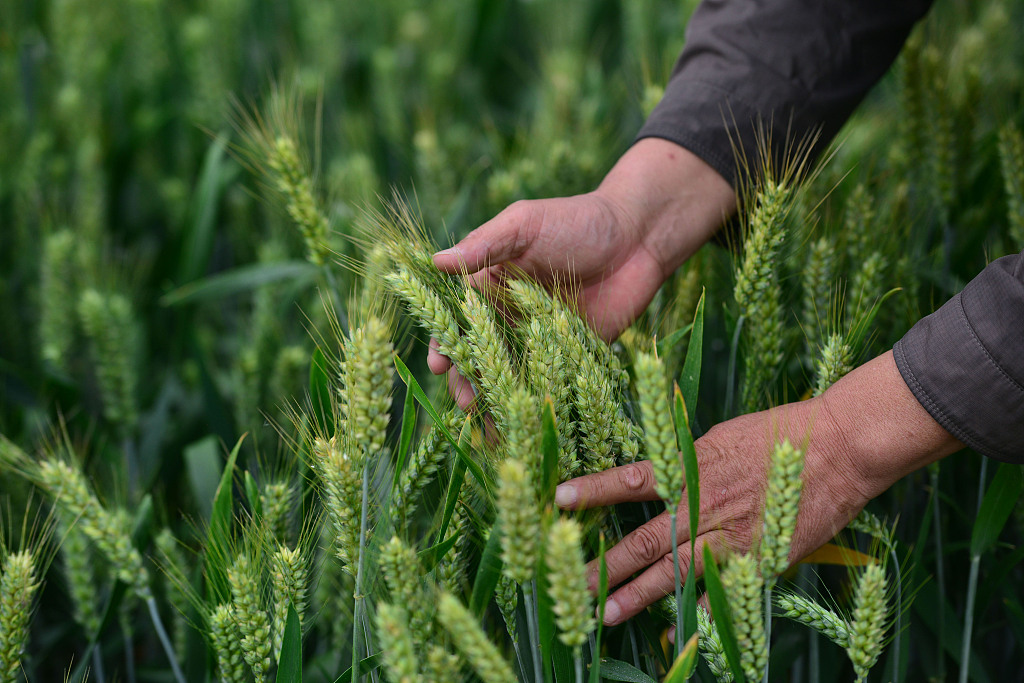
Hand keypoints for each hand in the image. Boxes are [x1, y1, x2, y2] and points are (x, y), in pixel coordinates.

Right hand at [429, 138, 735, 401]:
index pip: (457, 319)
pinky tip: (523, 421)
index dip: (445, 341)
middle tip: (465, 400)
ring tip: (487, 415)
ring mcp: (539, 338)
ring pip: (508, 374)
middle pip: (479, 354)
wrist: (637, 238)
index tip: (439, 362)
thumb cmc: (576, 221)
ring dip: (494, 396)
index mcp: (490, 284)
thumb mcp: (524, 225)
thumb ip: (484, 245)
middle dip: (467, 379)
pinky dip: (534, 402)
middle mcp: (509, 315)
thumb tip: (435, 262)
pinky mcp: (571, 355)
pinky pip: (548, 382)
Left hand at [553, 351, 963, 625]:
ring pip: (675, 571)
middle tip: (572, 582)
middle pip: (646, 539)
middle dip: (606, 563)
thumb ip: (688, 459)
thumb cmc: (780, 432)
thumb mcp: (721, 435)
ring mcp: (732, 536)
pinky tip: (675, 628)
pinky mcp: (759, 558)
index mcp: (691, 466)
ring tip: (605, 613)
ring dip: (638, 595)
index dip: (593, 490)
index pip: (631, 480)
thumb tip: (659, 472)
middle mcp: (704, 504)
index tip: (558, 498)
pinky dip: (696, 610)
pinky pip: (721, 589)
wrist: (839, 448)